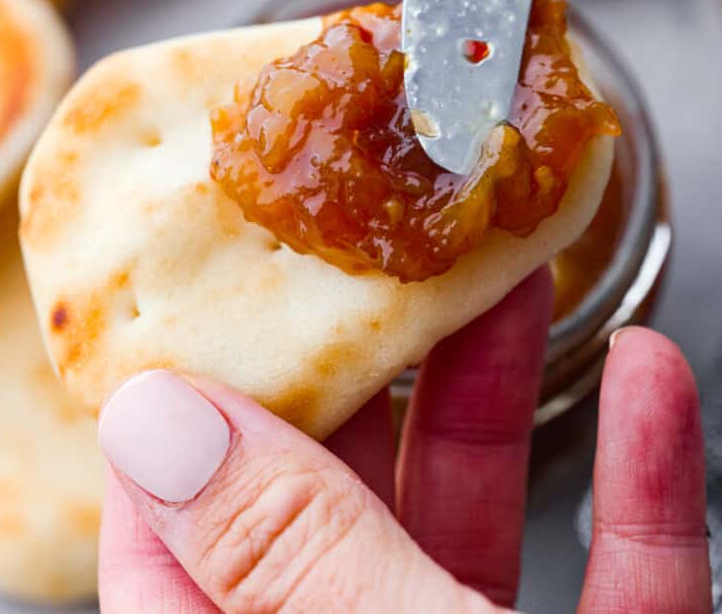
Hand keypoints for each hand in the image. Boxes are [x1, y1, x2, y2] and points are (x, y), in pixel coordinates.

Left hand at [98, 268, 711, 612]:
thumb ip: (288, 562)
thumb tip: (160, 423)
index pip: (170, 553)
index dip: (182, 420)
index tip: (210, 296)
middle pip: (336, 500)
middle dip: (369, 359)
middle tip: (370, 240)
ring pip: (476, 514)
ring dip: (499, 384)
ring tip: (499, 263)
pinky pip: (625, 571)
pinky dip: (644, 477)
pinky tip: (651, 379)